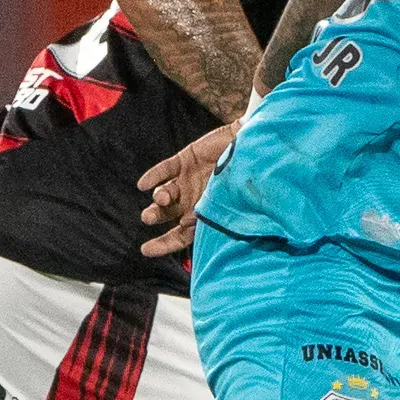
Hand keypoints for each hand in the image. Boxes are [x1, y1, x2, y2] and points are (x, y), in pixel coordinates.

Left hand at [136, 123, 236, 256]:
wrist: (256, 148)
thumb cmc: (247, 181)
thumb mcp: (231, 203)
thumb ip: (211, 214)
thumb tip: (184, 223)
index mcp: (203, 216)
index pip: (180, 235)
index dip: (163, 244)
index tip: (146, 250)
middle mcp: (191, 200)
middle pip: (166, 214)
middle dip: (155, 216)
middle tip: (148, 217)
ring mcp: (187, 180)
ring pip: (164, 192)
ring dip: (159, 196)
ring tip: (162, 198)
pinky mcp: (185, 161)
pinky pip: (164, 170)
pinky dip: (153, 176)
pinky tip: (143, 184)